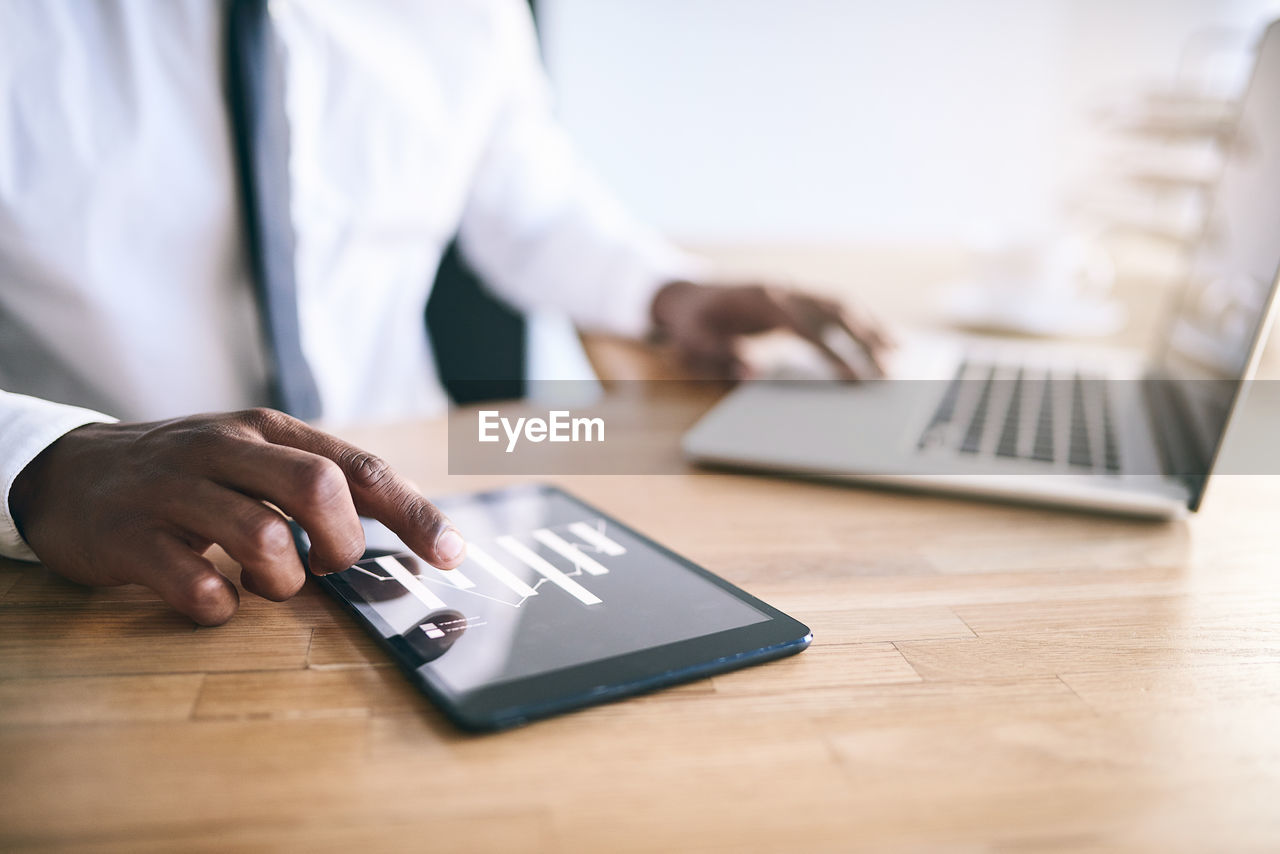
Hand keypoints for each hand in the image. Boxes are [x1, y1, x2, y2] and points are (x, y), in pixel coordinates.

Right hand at [8, 409, 465, 625]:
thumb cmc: (189, 474)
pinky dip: (221, 606)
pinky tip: (216, 599)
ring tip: (267, 581)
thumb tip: (409, 535)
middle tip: (327, 567)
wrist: (71, 473)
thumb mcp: (254, 460)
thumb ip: (322, 488)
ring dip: (282, 579)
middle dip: (341, 544)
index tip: (451, 555)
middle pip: (318, 489)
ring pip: (262, 536)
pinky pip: (196, 584)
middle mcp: (226, 450)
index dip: (413, 514)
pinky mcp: (130, 537)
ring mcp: (175, 491)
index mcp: (269, 431)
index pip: (359, 469)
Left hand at [650, 280, 891, 379]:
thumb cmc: (693, 323)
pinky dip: (862, 321)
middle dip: (863, 342)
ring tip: (897, 353)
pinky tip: (884, 337)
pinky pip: (836, 306)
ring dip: (871, 328)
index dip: (832, 351)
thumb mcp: (695, 342)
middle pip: (833, 312)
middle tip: (888, 371)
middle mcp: (784, 288)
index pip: (806, 325)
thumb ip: (720, 357)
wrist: (686, 293)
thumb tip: (751, 372)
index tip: (853, 377)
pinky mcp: (798, 297)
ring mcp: (793, 289)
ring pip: (841, 305)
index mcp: (761, 298)